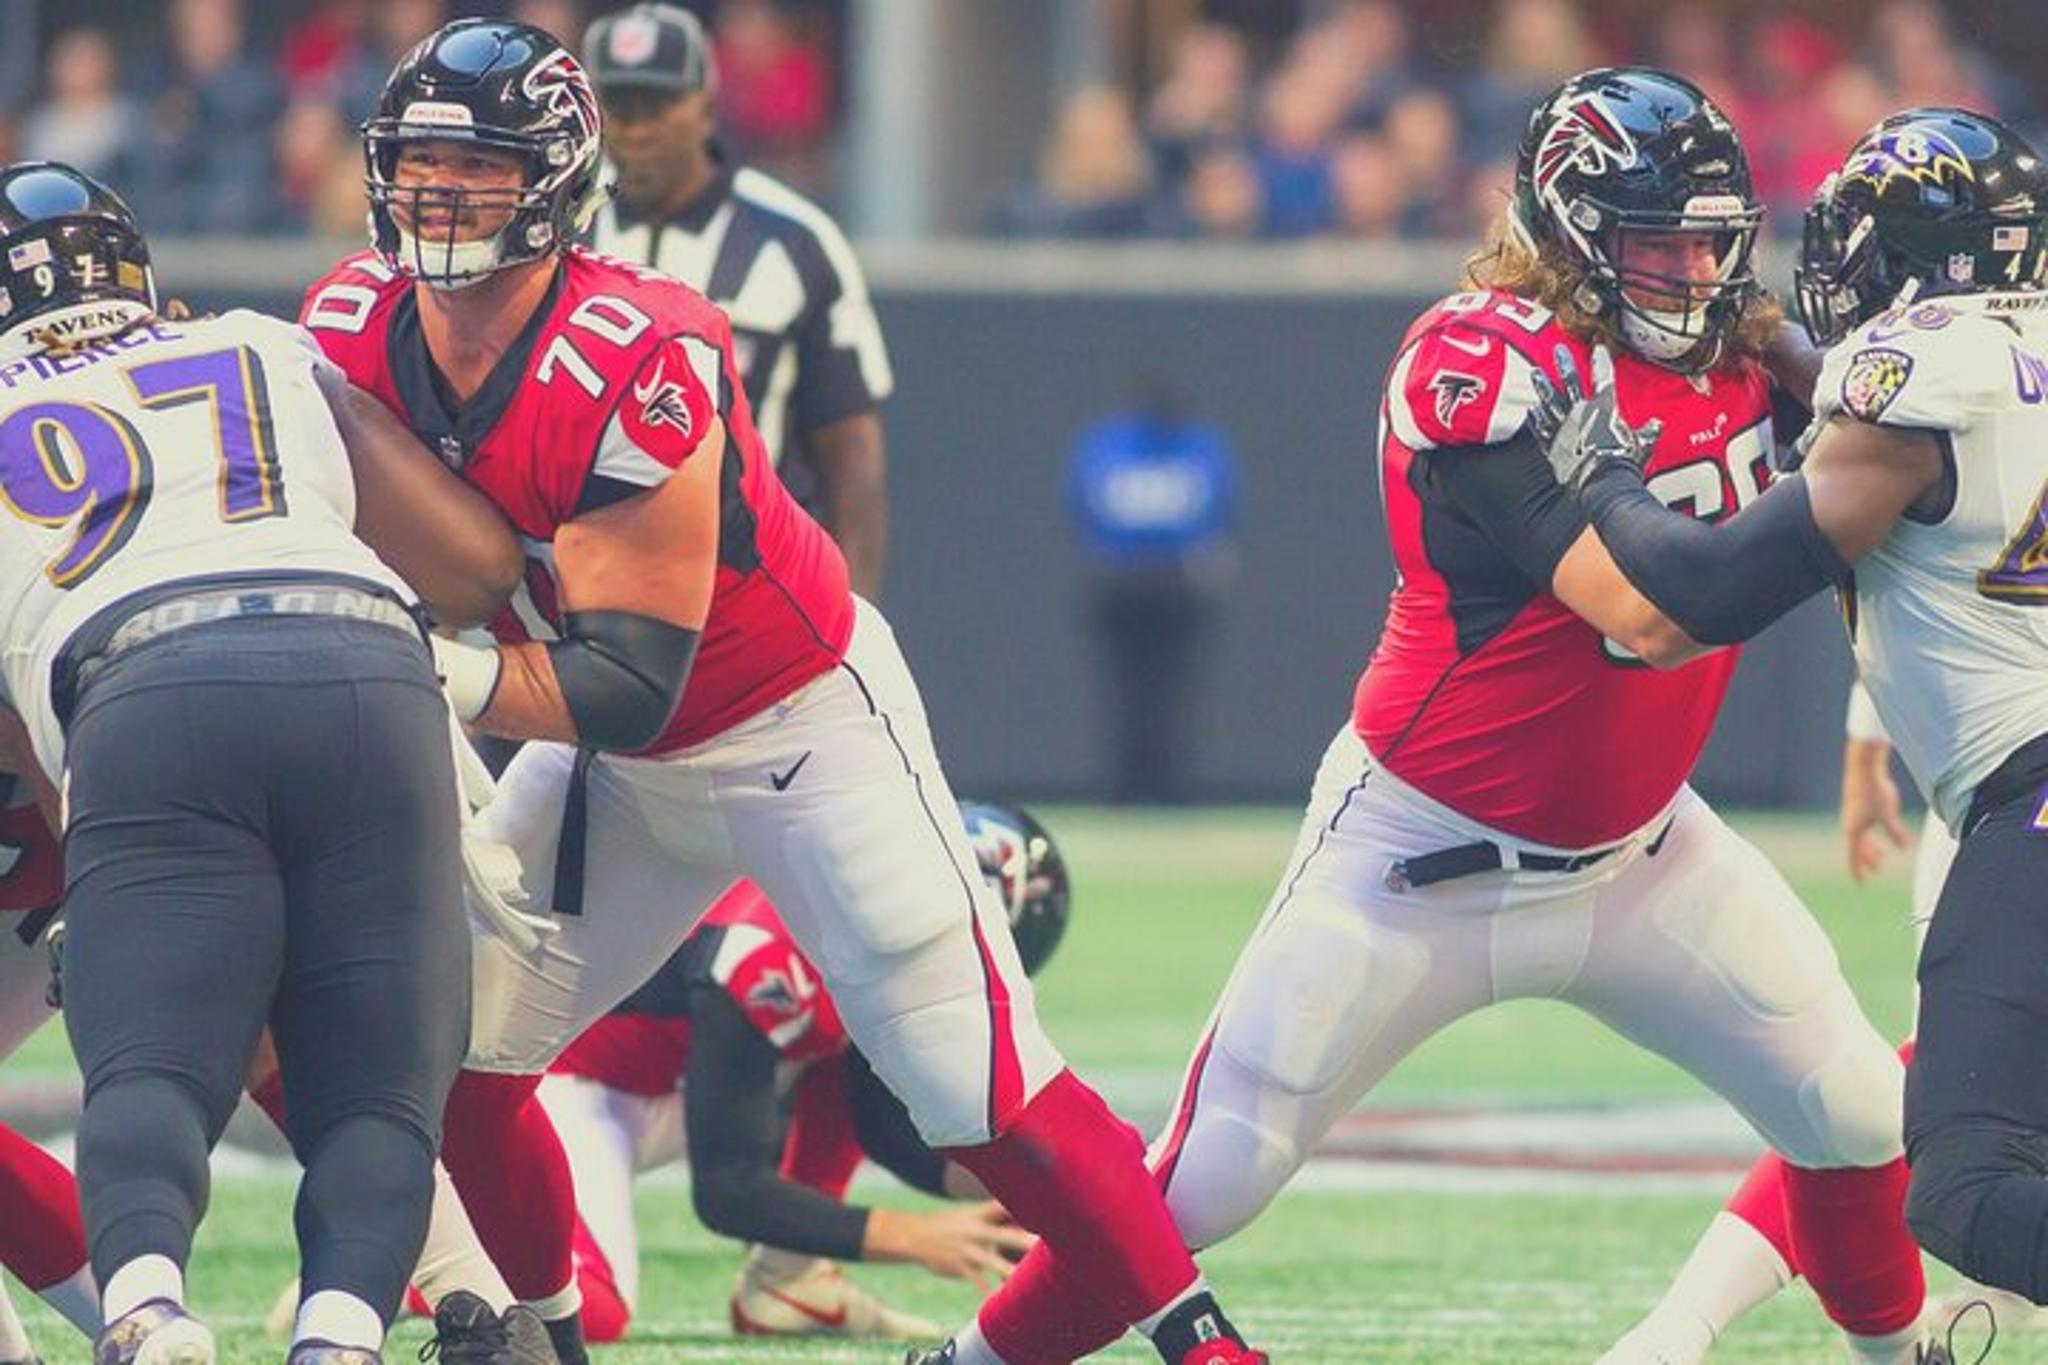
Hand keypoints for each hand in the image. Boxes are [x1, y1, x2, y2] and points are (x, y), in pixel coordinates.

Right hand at [864, 1201, 1036, 1291]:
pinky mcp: (958, 1265)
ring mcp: (966, 1248)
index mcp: (980, 1213)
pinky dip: (986, 1291)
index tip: (1047, 1212)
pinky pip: (976, 1280)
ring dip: (1008, 1272)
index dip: (1026, 1208)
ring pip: (991, 1261)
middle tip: (1046, 1246)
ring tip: (1024, 1280)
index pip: (1007, 1208)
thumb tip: (1022, 1217)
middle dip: (1025, 1241)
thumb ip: (995, 1216)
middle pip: (1006, 1235)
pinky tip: (996, 1301)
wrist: (913, 1235)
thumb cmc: (950, 1224)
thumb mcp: (970, 1215)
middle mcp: (975, 1229)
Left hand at [1527, 344, 1662, 491]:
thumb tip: (1656, 425)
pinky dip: (1536, 419)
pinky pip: (1541, 428)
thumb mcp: (1643, 445)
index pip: (1604, 378)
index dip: (1601, 361)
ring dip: (1543, 387)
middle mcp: (1581, 414)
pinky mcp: (1553, 446)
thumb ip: (1648, 432)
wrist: (1603, 484)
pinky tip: (1531, 410)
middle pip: (1571, 382)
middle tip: (1558, 350)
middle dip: (1565, 364)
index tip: (1597, 349)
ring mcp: (1564, 429)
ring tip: (1535, 373)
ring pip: (1550, 401)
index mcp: (1604, 409)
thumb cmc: (1625, 464)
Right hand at [1841, 736, 1910, 883]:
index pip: (1853, 857)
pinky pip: (1862, 827)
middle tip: (1878, 869)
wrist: (1863, 765)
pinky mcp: (1856, 804)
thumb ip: (1895, 833)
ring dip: (1870, 847)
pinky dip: (1870, 835)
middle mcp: (1850, 824)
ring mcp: (1852, 814)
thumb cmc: (1874, 790)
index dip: (1858, 871)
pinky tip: (1880, 829)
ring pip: (1860, 837)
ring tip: (1881, 854)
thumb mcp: (1888, 814)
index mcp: (1853, 830)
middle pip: (1856, 848)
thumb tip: (1904, 848)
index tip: (1861, 883)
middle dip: (1867, 860)